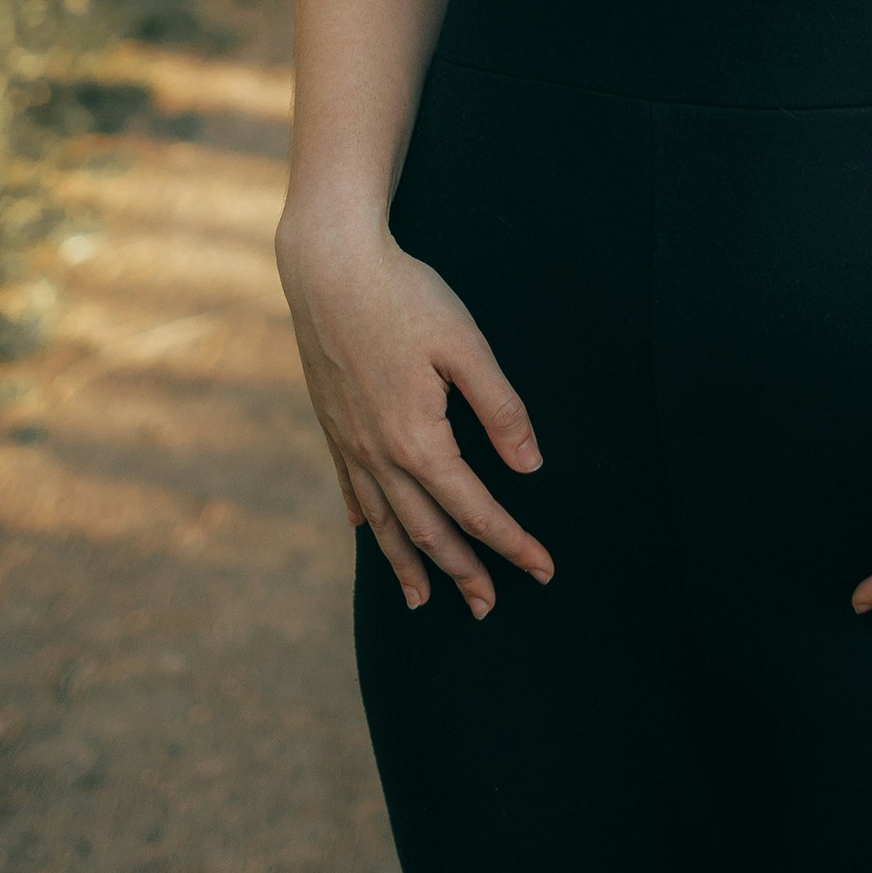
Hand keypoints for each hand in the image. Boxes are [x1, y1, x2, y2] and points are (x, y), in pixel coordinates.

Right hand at [274, 207, 552, 615]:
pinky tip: (366, 531)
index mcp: (418, 440)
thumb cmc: (404, 295)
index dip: (512, 542)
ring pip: (384, 520)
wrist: (328, 265)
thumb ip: (500, 408)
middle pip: (428, 529)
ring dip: (406, 563)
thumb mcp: (465, 344)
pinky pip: (350, 486)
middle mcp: (379, 454)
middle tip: (488, 607)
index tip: (543, 569)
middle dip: (462, 570)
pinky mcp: (331, 422)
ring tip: (420, 600)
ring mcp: (349, 442)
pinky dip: (365, 516)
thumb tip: (529, 466)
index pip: (475, 508)